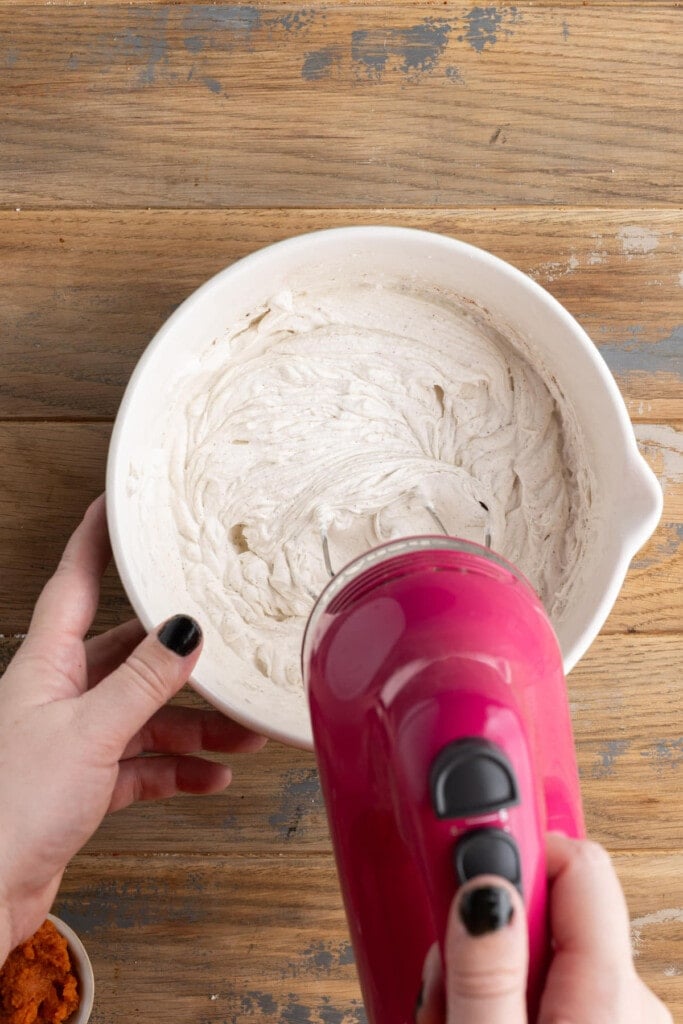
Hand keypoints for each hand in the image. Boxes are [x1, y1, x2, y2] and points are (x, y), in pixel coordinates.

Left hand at [0, 496, 265, 957]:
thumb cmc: (11, 810)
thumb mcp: (91, 734)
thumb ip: (143, 682)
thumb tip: (184, 631)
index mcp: (46, 667)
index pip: (75, 586)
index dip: (96, 544)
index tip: (116, 509)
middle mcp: (58, 696)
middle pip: (127, 656)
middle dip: (179, 657)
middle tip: (224, 645)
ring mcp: (72, 740)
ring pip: (144, 715)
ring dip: (194, 726)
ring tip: (242, 732)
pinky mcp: (83, 784)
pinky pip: (142, 765)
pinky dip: (178, 771)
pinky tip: (212, 778)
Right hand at [416, 833, 671, 1022]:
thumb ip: (486, 973)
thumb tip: (483, 883)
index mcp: (612, 993)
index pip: (574, 859)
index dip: (506, 848)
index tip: (449, 851)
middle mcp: (627, 997)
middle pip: (542, 903)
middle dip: (480, 926)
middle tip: (442, 977)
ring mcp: (612, 1017)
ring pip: (532, 947)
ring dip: (480, 971)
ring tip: (449, 1017)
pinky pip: (539, 985)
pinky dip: (498, 998)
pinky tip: (472, 1023)